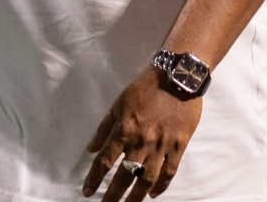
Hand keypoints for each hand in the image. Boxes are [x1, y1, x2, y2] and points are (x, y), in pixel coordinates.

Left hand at [82, 66, 200, 200]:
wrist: (177, 77)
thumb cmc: (145, 87)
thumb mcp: (118, 103)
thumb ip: (104, 128)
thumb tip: (90, 148)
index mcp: (124, 128)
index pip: (105, 160)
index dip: (95, 178)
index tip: (87, 192)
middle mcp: (142, 140)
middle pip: (126, 175)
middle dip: (114, 195)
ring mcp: (162, 145)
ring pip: (148, 179)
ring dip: (136, 196)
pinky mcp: (179, 145)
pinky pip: (169, 172)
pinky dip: (161, 186)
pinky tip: (152, 194)